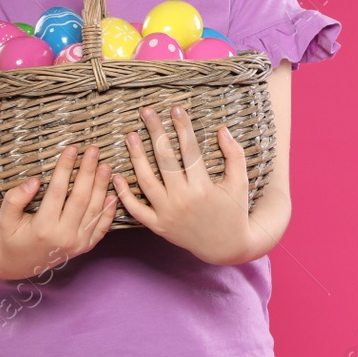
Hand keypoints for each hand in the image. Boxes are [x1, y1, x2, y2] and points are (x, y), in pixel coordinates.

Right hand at [0, 144, 118, 280]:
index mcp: (43, 228)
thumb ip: (15, 198)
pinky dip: (109, 210)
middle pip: (80, 197)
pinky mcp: (86, 247)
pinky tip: (113, 192)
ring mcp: (78, 243)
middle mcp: (64, 236)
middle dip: (88, 171)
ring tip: (106, 165)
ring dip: (102, 186)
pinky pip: (102, 226)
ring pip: (94, 210)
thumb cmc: (10, 238)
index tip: (71, 149)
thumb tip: (34, 181)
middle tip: (94, 150)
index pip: (57, 191)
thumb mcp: (4, 219)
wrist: (19, 266)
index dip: (65, 168)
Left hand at [115, 105, 253, 265]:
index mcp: (203, 187)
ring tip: (130, 136)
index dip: (183, 127)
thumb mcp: (240, 183)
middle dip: (155, 132)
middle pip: (165, 160)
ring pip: (146, 181)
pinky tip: (117, 174)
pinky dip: (124, 194)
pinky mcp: (159, 227)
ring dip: (136, 157)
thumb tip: (222, 129)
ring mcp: (168, 214)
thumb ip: (234, 155)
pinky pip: (136, 209)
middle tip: (146, 112)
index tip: (175, 109)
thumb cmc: (235, 211)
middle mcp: (182, 199)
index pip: (189, 149)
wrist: (226, 247)